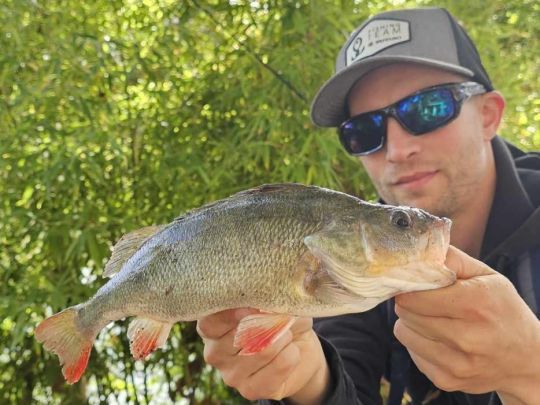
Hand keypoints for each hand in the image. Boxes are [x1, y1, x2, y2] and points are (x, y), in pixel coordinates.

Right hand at [196, 308, 329, 401]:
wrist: (299, 351)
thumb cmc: (281, 319)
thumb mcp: (276, 303)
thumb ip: (269, 301)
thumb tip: (271, 305)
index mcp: (213, 328)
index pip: (209, 323)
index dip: (231, 314)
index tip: (253, 306)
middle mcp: (215, 352)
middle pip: (238, 335)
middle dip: (268, 321)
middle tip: (279, 318)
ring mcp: (231, 375)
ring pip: (263, 350)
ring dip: (284, 337)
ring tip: (287, 335)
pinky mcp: (251, 390)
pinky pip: (280, 364)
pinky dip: (293, 353)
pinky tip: (291, 352)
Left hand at [393, 246, 539, 403]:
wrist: (527, 361)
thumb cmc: (503, 311)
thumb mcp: (486, 276)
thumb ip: (451, 259)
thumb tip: (418, 250)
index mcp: (475, 303)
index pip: (414, 295)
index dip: (408, 285)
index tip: (412, 282)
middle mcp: (466, 336)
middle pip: (405, 311)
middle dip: (409, 302)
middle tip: (425, 300)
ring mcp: (456, 363)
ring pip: (403, 332)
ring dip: (412, 322)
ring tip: (434, 319)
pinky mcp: (447, 381)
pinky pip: (411, 352)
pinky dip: (419, 343)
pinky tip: (440, 339)